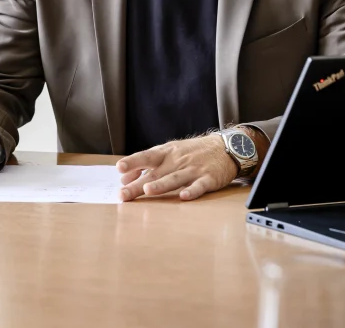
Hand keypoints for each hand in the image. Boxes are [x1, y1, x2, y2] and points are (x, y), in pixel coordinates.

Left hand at [116, 134, 237, 201]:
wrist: (225, 147)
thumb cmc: (192, 152)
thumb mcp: (170, 152)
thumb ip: (148, 165)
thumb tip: (125, 179)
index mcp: (166, 153)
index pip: (146, 157)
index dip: (133, 162)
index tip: (119, 168)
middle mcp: (177, 161)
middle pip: (156, 174)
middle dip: (139, 185)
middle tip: (124, 194)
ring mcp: (193, 170)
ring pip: (175, 178)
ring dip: (161, 185)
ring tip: (148, 191)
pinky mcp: (208, 179)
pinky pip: (199, 186)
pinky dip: (191, 191)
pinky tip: (184, 196)